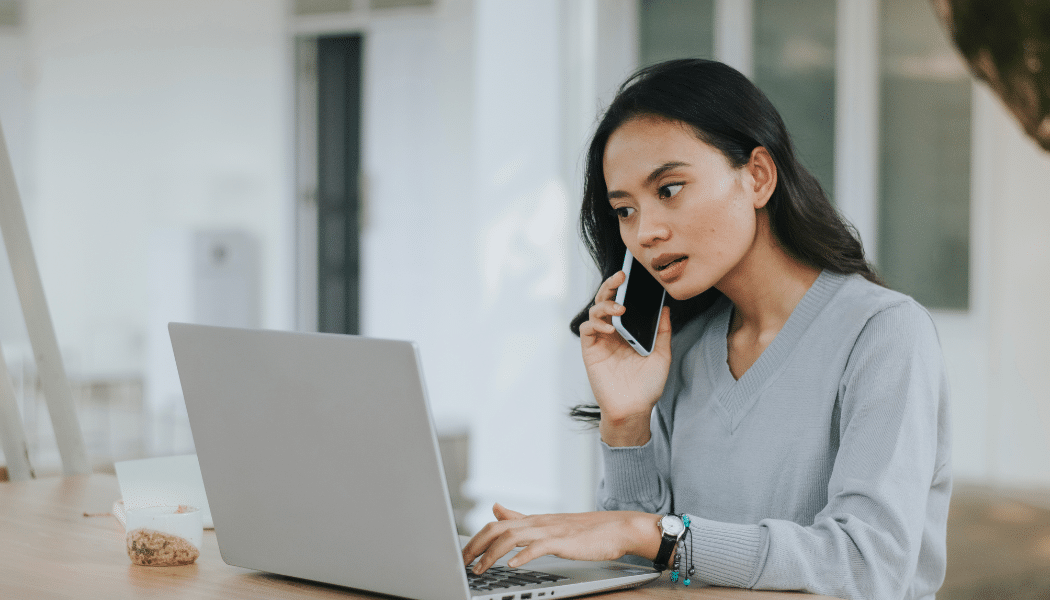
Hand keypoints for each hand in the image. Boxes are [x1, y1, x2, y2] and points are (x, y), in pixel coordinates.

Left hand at [461, 503, 659, 573]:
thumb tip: (496, 508)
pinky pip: (539, 546)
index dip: (475, 539)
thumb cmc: (586, 530)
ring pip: (513, 536)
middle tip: (461, 563)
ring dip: (492, 554)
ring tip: (480, 569)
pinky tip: (513, 565)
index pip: (496, 524)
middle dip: (475, 546)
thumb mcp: (548, 523)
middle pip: (497, 529)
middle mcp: (538, 522)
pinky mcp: (564, 541)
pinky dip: (524, 555)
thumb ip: (520, 518)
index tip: (461, 554)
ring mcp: (551, 530)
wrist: (618, 528)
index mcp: (533, 520)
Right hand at [579, 271, 672, 445]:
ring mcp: (600, 340)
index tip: (632, 275)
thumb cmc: (648, 385)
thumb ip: (661, 331)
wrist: (634, 408)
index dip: (624, 288)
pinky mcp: (591, 351)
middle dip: (611, 286)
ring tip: (618, 309)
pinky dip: (596, 323)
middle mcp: (613, 332)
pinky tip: (609, 328)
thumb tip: (665, 308)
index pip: (623, 302)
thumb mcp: (662, 355)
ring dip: (605, 305)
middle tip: (621, 278)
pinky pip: (587, 330)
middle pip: (606, 301)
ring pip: (595, 311)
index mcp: (628, 330)